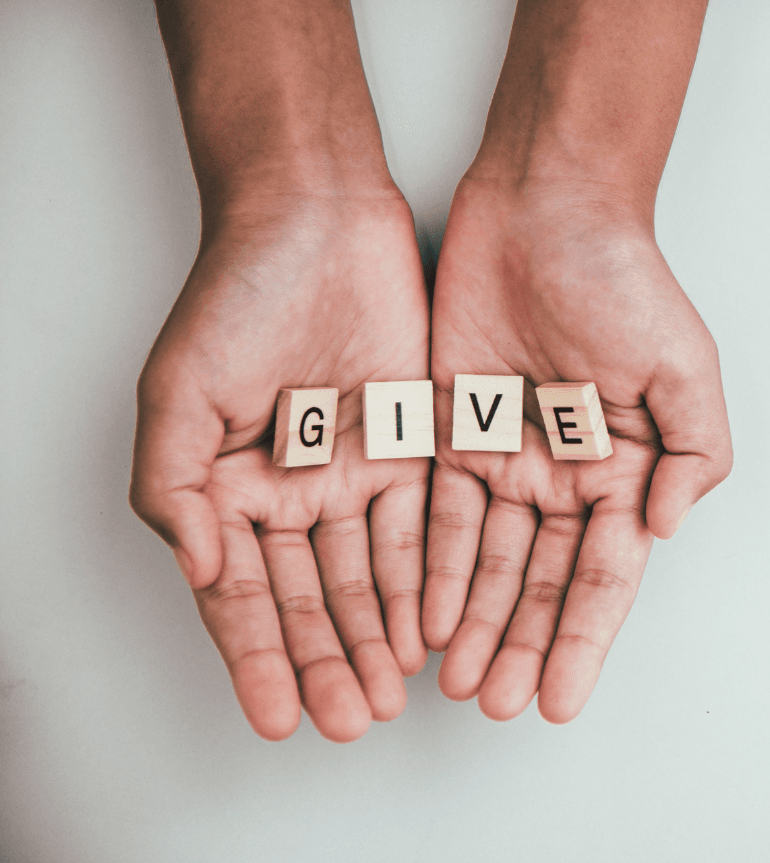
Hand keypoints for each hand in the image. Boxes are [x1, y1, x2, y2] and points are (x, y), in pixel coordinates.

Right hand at [132, 193, 429, 741]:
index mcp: (227, 486)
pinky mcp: (411, 441)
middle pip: (310, 596)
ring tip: (389, 694)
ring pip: (367, 572)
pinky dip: (421, 576)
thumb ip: (172, 488)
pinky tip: (427, 625)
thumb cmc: (238, 292)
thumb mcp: (179, 392)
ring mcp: (354, 467)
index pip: (242, 592)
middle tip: (348, 720)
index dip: (258, 658)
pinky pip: (420, 522)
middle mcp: (292, 488)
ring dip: (376, 635)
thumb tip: (197, 571)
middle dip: (328, 661)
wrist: (316, 220)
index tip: (276, 718)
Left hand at [423, 177, 731, 722]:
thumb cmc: (621, 279)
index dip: (582, 640)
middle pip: (538, 579)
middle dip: (520, 644)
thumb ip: (693, 452)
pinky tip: (419, 614)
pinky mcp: (446, 429)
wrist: (544, 210)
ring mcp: (504, 454)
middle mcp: (563, 473)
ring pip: (483, 559)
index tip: (561, 701)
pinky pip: (434, 511)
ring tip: (457, 681)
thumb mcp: (683, 365)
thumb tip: (662, 529)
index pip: (602, 574)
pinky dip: (428, 566)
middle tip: (496, 704)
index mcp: (623, 467)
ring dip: (471, 621)